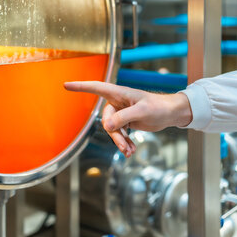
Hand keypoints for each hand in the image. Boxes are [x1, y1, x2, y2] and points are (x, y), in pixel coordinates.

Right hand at [64, 81, 192, 155]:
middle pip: (106, 120)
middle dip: (115, 135)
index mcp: (119, 93)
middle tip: (125, 147)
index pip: (96, 87)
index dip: (81, 87)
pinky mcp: (127, 122)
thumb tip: (107, 126)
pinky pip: (120, 134)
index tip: (66, 85)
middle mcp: (118, 102)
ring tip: (130, 151)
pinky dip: (125, 143)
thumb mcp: (142, 112)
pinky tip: (131, 150)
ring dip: (120, 142)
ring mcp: (122, 112)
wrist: (171, 113)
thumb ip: (124, 118)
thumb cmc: (159, 107)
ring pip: (113, 130)